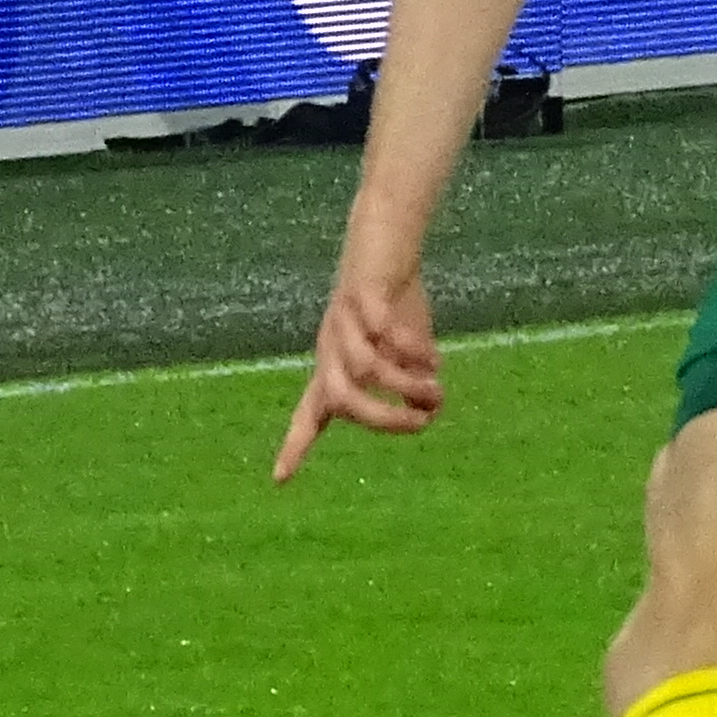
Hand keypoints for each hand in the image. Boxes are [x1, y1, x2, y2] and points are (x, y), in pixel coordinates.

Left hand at [270, 260, 440, 478]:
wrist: (385, 236)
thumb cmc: (392, 298)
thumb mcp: (403, 349)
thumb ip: (410, 381)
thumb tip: (428, 412)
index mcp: (334, 365)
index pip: (310, 414)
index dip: (296, 446)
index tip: (279, 480)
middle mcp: (331, 346)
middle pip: (340, 398)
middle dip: (382, 419)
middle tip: (422, 422)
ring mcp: (343, 319)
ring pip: (364, 366)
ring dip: (405, 382)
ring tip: (437, 387)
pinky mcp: (363, 291)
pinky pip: (382, 329)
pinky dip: (411, 347)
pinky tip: (434, 356)